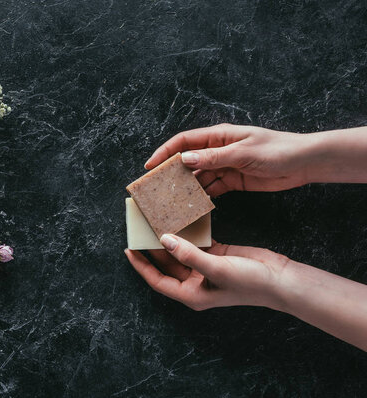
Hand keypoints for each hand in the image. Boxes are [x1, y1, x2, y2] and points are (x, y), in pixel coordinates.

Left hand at [124, 235, 289, 310]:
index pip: (157, 280)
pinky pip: (194, 244)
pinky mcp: (215, 256)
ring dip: (167, 240)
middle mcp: (195, 283)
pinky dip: (186, 234)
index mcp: (191, 293)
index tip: (128, 249)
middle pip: (165, 265)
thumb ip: (188, 254)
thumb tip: (164, 240)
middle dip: (152, 250)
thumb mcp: (216, 268)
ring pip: (178, 253)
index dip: (141, 266)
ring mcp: (205, 269)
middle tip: (139, 231)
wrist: (279, 279)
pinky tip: (178, 220)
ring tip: (153, 223)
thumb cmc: (249, 282)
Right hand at [144, 124, 311, 196]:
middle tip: (158, 187)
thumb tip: (185, 159)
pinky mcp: (232, 181)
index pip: (184, 142)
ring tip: (173, 199)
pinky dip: (203, 196)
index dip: (165, 152)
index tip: (151, 165)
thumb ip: (213, 158)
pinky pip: (212, 188)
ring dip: (187, 187)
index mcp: (218, 136)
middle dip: (172, 172)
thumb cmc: (276, 150)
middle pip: (188, 160)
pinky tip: (194, 205)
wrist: (302, 163)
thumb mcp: (242, 152)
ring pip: (198, 177)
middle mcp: (218, 150)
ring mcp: (224, 166)